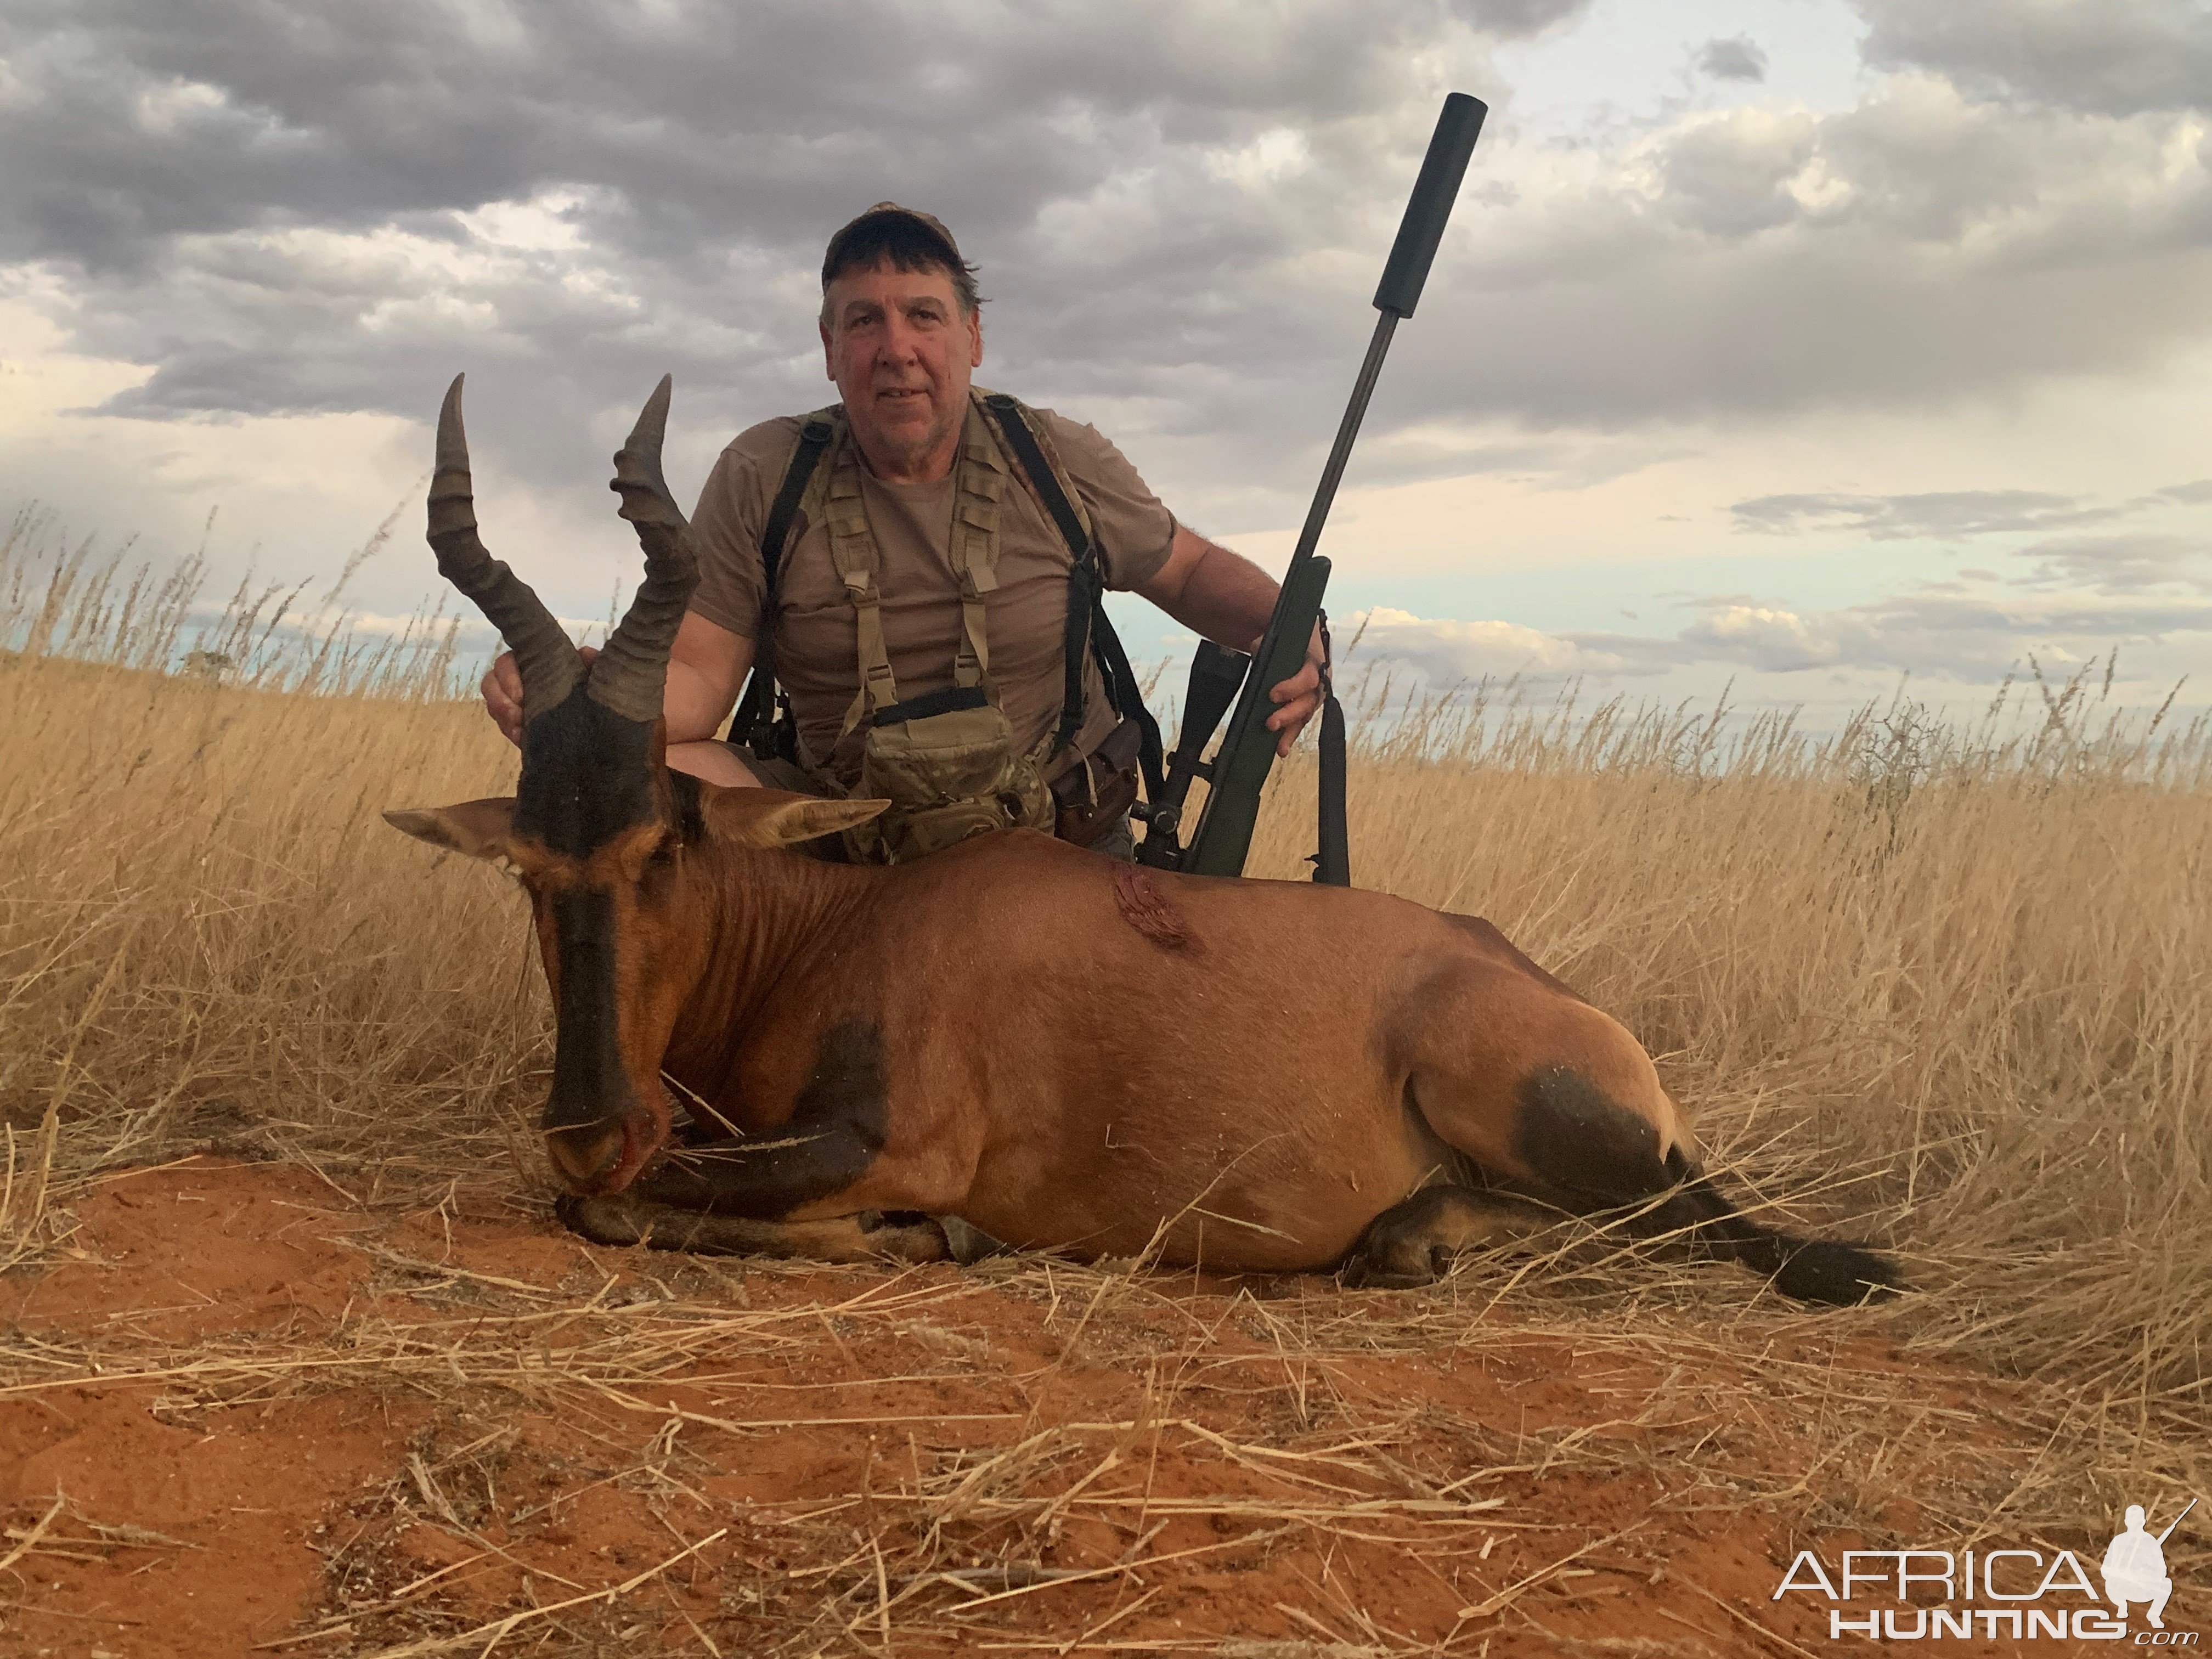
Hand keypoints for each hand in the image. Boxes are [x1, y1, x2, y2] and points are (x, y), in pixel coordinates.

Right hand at [481, 645, 596, 745]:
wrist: (597, 721)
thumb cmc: (590, 689)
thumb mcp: (594, 675)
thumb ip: (592, 662)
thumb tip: (585, 652)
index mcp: (533, 663)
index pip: (507, 661)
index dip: (507, 677)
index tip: (520, 697)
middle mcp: (518, 679)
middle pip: (491, 682)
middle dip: (500, 701)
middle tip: (517, 716)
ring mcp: (514, 702)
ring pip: (493, 705)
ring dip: (503, 718)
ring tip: (519, 730)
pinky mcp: (516, 722)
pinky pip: (503, 725)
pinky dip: (510, 732)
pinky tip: (522, 739)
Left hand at [1263, 624, 1326, 757]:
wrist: (1298, 639)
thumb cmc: (1287, 637)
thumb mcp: (1277, 636)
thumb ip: (1267, 646)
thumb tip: (1256, 652)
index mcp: (1316, 659)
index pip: (1309, 677)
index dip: (1292, 688)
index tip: (1272, 695)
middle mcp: (1321, 679)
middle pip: (1309, 701)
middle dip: (1290, 714)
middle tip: (1271, 723)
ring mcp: (1315, 694)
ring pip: (1306, 715)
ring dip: (1292, 731)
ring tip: (1279, 748)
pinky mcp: (1307, 704)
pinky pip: (1301, 721)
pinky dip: (1291, 735)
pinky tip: (1281, 749)